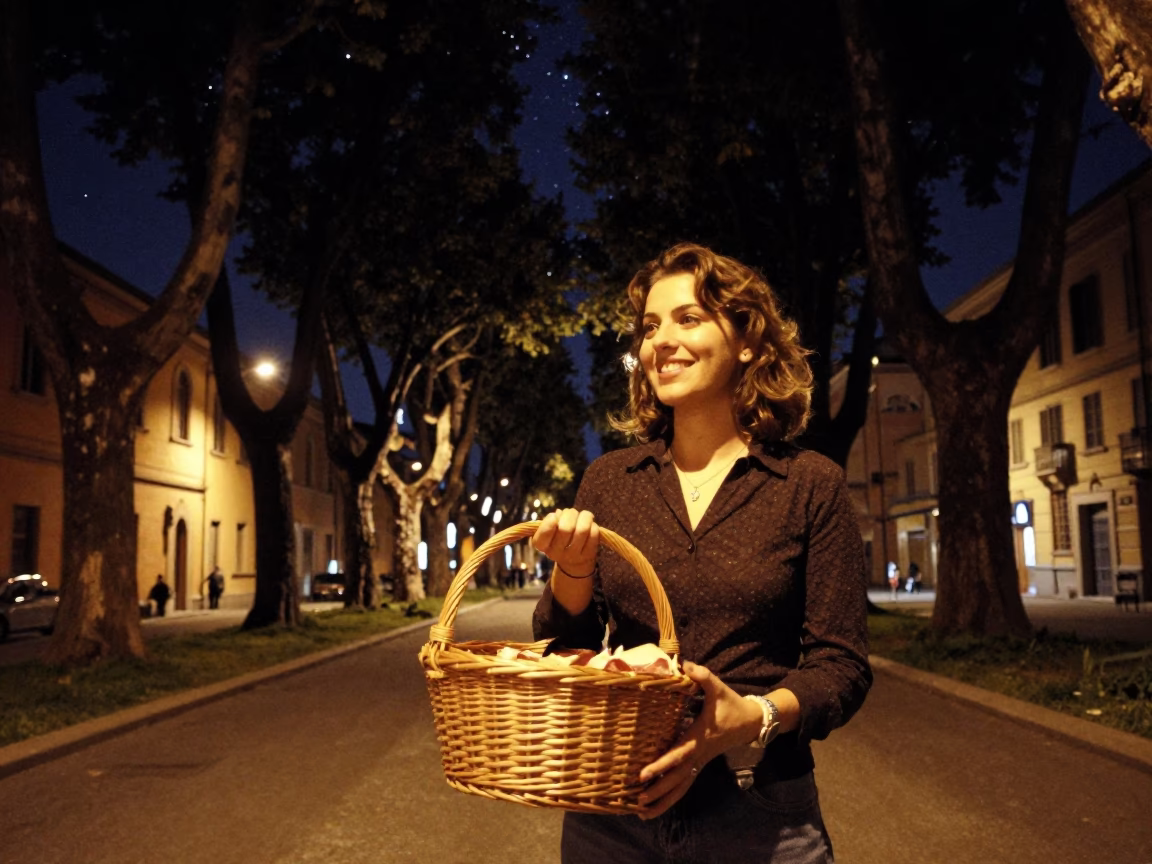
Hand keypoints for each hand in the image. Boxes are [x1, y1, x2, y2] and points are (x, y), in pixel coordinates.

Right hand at [532, 509, 598, 577]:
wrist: (573, 562)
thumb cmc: (559, 539)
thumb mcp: (551, 531)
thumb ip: (553, 521)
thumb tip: (560, 513)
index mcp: (543, 545)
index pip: (543, 535)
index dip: (549, 522)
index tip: (554, 516)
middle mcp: (556, 553)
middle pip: (565, 529)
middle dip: (570, 514)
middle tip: (571, 512)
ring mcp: (573, 556)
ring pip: (582, 530)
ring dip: (584, 517)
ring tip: (584, 515)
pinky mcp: (588, 555)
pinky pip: (593, 534)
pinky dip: (593, 525)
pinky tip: (590, 525)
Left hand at [636, 661, 760, 818]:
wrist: (751, 722)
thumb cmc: (731, 704)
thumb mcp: (718, 687)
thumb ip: (702, 676)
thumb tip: (685, 665)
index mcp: (700, 737)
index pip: (679, 754)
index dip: (661, 764)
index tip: (643, 774)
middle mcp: (699, 754)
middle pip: (677, 778)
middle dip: (657, 790)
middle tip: (637, 801)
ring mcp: (700, 762)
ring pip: (681, 787)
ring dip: (663, 801)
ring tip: (642, 813)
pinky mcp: (700, 764)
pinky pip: (684, 784)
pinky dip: (670, 797)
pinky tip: (655, 806)